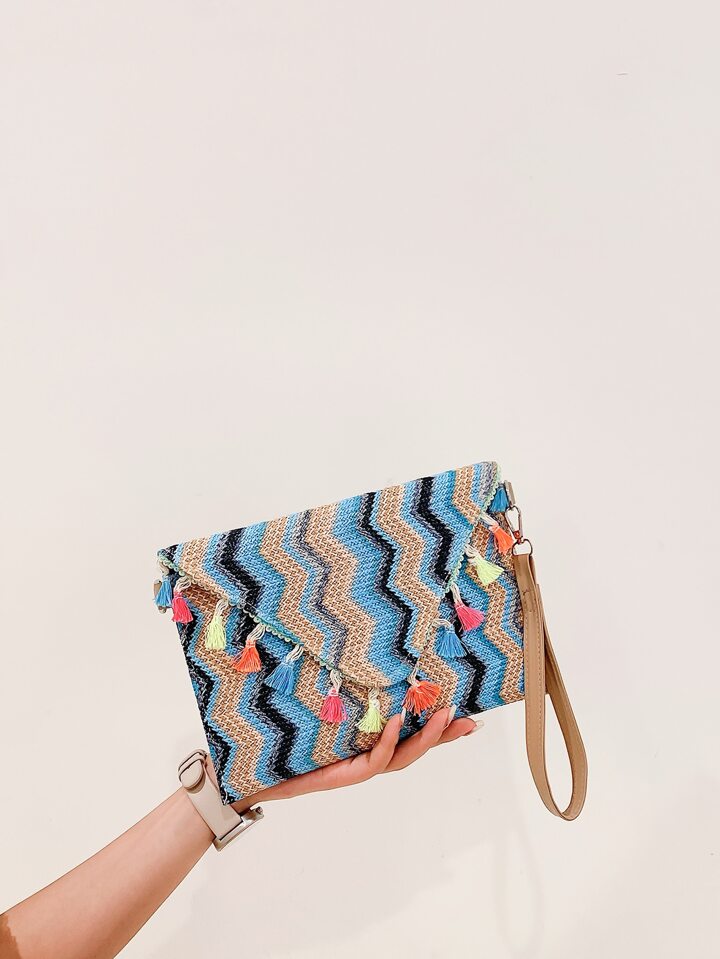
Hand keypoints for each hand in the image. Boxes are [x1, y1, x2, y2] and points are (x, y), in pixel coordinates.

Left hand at [229, 708, 478, 812]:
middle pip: (416, 750)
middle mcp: (366, 758)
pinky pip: (374, 760)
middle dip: (444, 735)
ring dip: (426, 738)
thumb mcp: (314, 704)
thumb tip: (351, 645)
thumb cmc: (282, 733)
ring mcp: (356, 768)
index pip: (411, 735)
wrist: (252, 771)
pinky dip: (388, 741)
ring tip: (444, 716)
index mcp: (365, 742)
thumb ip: (334, 686)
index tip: (469, 714)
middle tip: (471, 720)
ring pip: (401, 757)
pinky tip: (396, 721)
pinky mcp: (342, 774)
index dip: (440, 728)